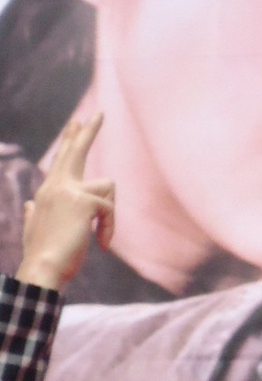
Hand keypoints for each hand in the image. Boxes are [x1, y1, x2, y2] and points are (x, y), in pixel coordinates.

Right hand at [17, 117, 114, 291]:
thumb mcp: (35, 228)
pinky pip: (109, 208)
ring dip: (109, 213)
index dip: (70, 140)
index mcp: (48, 190)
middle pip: (75, 150)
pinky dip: (110, 228)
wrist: (43, 267)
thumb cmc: (42, 254)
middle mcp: (56, 185)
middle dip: (89, 131)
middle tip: (100, 113)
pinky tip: (103, 244)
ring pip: (107, 186)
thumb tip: (31, 205)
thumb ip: (34, 213)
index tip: (78, 122)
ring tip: (101, 237)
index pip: (62, 159)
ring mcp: (69, 191)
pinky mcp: (84, 201)